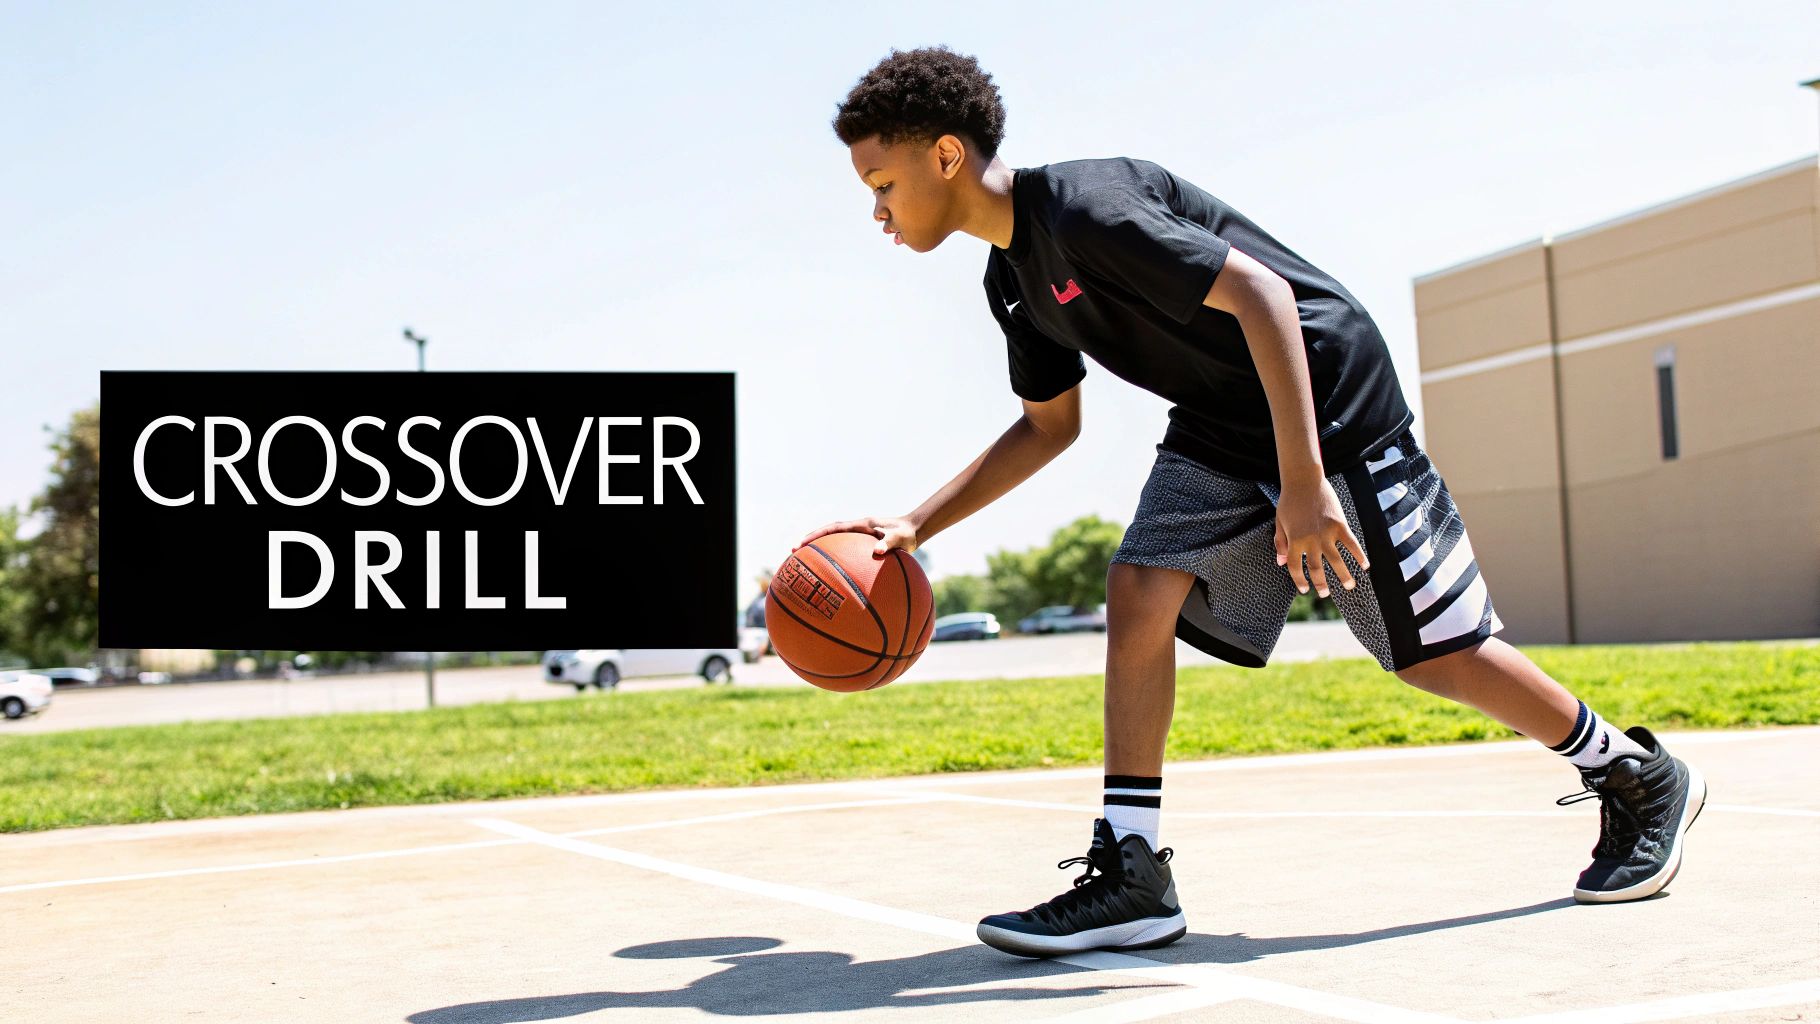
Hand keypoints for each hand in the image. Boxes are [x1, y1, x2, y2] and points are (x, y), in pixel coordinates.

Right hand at [792, 515, 920, 558]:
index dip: (816, 536)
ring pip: (834, 546)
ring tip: (806, 569)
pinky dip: (837, 565)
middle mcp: (856, 531)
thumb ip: (890, 543)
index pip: (833, 529)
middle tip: (793, 554)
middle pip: (827, 536)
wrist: (914, 531)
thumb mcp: (900, 538)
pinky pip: (846, 556)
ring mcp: (858, 539)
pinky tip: (834, 582)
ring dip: (821, 554)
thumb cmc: (907, 534)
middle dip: (810, 544)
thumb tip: (878, 553)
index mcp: (860, 525)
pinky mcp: (863, 548)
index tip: (801, 544)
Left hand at [1273, 477, 1369, 597]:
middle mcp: (1310, 540)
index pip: (1295, 567)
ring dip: (1344, 576)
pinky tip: (1365, 566)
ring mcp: (1326, 533)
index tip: (1305, 590)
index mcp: (1294, 541)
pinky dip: (1359, 556)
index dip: (1299, 580)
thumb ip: (1281, 543)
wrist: (1304, 481)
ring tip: (1349, 587)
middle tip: (1325, 594)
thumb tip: (1281, 563)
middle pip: (1317, 569)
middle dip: (1321, 584)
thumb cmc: (1289, 501)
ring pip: (1337, 561)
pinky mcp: (1339, 525)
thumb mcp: (1279, 523)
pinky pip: (1351, 544)